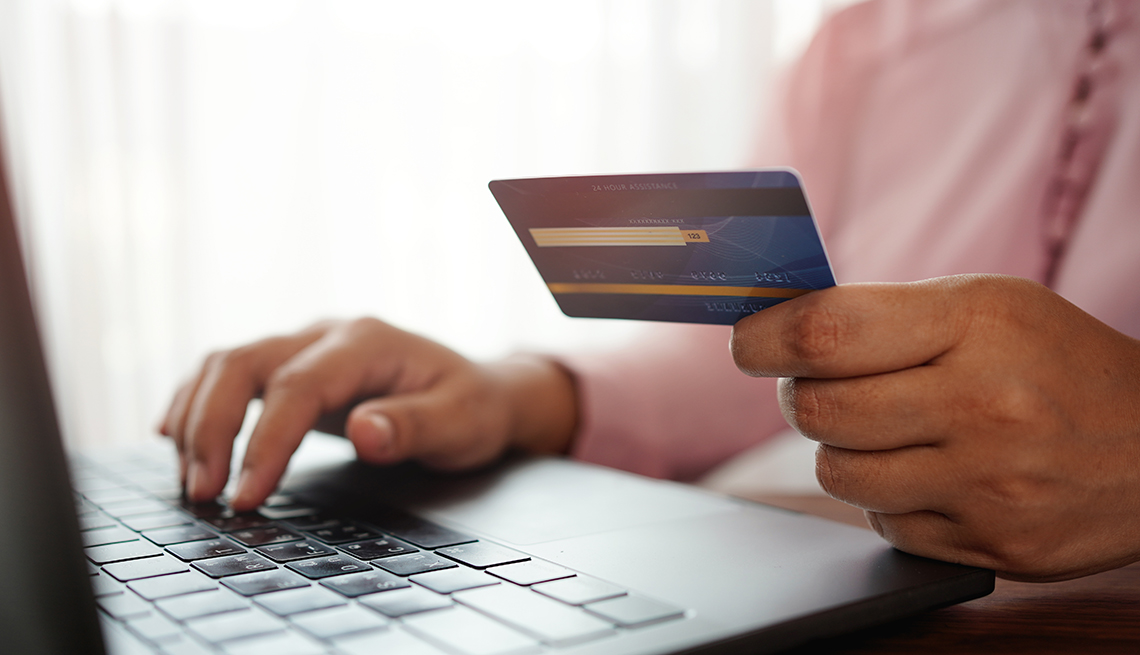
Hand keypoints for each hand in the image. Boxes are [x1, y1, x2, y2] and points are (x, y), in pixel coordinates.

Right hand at [160, 318, 577, 510]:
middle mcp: (328, 334)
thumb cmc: (472, 409)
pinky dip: (198, 403)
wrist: (479, 391)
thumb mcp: (461, 424)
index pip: (298, 385)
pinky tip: (176, 438)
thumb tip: (363, 431)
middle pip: (244, 363)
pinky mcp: (293, 366)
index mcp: (369, 342)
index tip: (245, 496)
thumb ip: (414, 426)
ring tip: (191, 482)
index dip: (265, 441)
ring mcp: (307, 345)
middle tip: (202, 495)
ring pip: (227, 363)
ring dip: (197, 418)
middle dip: (213, 428)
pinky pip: (230, 374)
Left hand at [730, 274, 1139, 580]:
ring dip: (840, 451)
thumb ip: (884, 315)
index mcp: (976, 325)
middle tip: (814, 385)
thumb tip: (777, 330)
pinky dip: (889, 499)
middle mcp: (983, 406)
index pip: (827, 333)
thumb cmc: (1057, 362)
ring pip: (838, 474)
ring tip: (883, 430)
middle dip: (797, 395)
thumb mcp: (987, 307)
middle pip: (817, 411)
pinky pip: (884, 525)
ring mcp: (989, 485)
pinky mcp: (993, 547)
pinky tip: (930, 474)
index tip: (748, 343)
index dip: (765, 339)